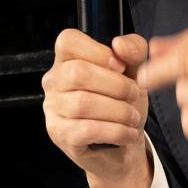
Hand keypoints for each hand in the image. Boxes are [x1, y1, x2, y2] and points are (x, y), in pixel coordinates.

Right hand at [41, 29, 152, 187]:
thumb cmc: (122, 104)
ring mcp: (53, 109)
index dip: (98, 51)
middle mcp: (53, 82)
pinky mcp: (60, 135)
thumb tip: (119, 44)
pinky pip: (88, 130)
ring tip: (133, 117)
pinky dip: (116, 131)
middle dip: (116, 85)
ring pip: (84, 103)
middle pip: (78, 72)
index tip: (120, 66)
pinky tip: (128, 134)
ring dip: (119, 111)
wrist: (121, 146)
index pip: (68, 41)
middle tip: (134, 94)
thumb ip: (133, 50)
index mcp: (66, 60)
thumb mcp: (134, 72)